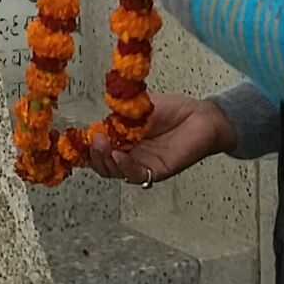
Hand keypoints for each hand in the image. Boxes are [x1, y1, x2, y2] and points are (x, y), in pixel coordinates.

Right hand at [88, 93, 235, 184]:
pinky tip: (119, 155)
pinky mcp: (159, 171)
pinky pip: (137, 175)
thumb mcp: (142, 108)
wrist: (204, 116)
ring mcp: (144, 165)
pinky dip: (125, 167)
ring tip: (103, 145)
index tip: (79, 138)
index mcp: (125, 140)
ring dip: (106, 160)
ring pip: (117, 172)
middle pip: (104, 165)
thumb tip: (100, 121)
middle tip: (94, 140)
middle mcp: (132, 155)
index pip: (100, 149)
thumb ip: (122, 115)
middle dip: (94, 154)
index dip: (87, 147)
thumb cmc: (177, 110)